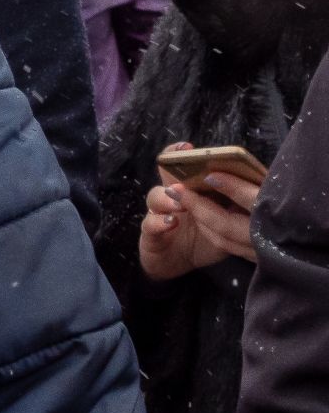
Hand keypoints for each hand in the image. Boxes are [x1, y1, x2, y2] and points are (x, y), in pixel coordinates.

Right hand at [139, 143, 260, 280]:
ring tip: (181, 204)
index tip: (188, 147)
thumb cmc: (204, 241)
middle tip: (185, 170)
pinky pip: (150, 225)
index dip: (181, 153)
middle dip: (172, 170)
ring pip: (155, 197)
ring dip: (168, 198)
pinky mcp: (150, 234)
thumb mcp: (225, 224)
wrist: (178, 265)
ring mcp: (157, 213)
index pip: (184, 165)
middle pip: (165, 175)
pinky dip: (159, 222)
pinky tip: (170, 222)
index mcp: (191, 190)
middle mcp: (172, 197)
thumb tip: (261, 191)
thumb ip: (234, 207)